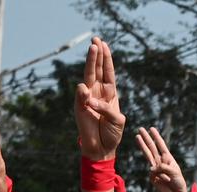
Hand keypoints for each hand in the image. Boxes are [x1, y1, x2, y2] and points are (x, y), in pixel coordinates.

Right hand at [75, 37, 124, 160]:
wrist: (101, 148)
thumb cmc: (112, 133)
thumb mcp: (117, 119)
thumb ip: (107, 108)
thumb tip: (89, 98)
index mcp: (110, 93)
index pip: (108, 72)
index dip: (106, 58)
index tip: (104, 44)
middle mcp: (98, 93)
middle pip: (98, 70)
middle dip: (97, 54)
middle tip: (96, 39)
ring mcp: (88, 99)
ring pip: (89, 77)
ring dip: (90, 62)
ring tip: (93, 48)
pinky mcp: (80, 108)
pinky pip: (81, 95)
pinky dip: (83, 93)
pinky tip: (85, 91)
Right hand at [136, 127, 187, 191]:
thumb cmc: (178, 182)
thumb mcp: (174, 172)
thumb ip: (163, 167)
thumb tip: (151, 168)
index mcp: (168, 158)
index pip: (161, 145)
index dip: (156, 137)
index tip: (151, 128)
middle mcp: (160, 161)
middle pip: (151, 147)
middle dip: (146, 138)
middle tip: (140, 129)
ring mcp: (155, 168)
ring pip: (147, 155)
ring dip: (142, 145)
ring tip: (137, 136)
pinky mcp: (152, 176)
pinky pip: (154, 173)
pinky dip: (161, 176)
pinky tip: (166, 180)